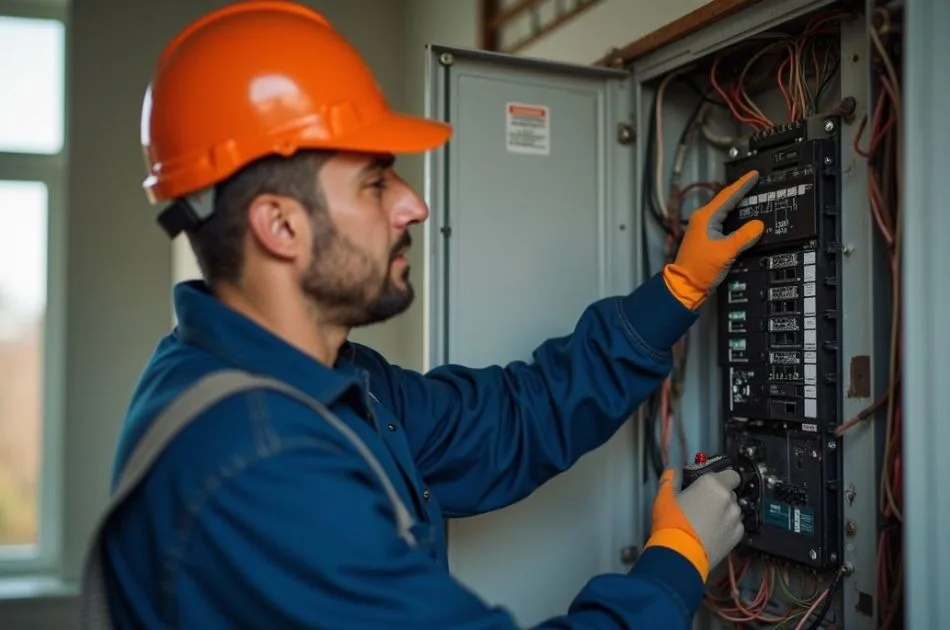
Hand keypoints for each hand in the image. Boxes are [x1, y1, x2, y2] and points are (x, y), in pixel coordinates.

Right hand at [643, 468, 743, 581]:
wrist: (680, 554)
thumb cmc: (671, 523)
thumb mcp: (664, 495)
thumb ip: (672, 478)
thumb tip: (674, 471)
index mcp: (713, 484)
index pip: (731, 473)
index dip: (722, 478)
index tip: (711, 484)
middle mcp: (728, 499)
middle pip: (730, 492)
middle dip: (718, 496)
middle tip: (701, 503)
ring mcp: (734, 518)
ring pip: (732, 510)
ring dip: (722, 512)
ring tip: (704, 521)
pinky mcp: (737, 536)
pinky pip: (734, 526)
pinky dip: (725, 527)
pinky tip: (710, 531)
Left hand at [663, 170, 764, 309]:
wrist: (685, 285)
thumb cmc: (700, 269)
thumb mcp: (726, 251)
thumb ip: (744, 236)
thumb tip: (758, 225)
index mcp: (706, 217)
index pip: (728, 195)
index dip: (742, 184)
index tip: (754, 174)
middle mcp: (702, 219)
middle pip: (725, 200)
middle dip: (741, 191)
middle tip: (755, 182)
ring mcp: (703, 228)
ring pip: (724, 210)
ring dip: (737, 203)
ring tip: (751, 195)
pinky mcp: (706, 238)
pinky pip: (723, 221)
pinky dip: (734, 217)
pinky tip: (741, 218)